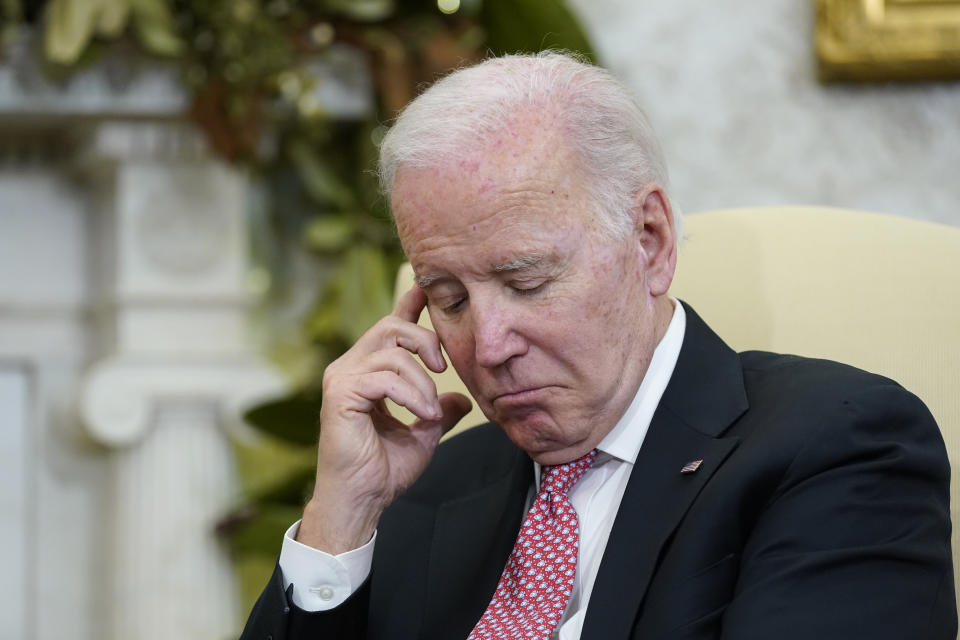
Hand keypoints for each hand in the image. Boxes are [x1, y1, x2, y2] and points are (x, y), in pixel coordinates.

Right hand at [297, 286, 471, 553]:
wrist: (361, 501)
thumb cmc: (384, 471)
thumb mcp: (424, 433)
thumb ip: (439, 409)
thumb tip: (463, 399)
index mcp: (368, 371)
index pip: (389, 327)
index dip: (409, 304)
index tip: (426, 287)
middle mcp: (350, 367)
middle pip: (391, 326)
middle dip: (425, 341)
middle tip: (443, 368)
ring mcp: (342, 377)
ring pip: (392, 351)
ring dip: (422, 382)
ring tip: (430, 412)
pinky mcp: (341, 393)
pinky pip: (384, 375)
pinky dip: (411, 394)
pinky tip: (421, 415)